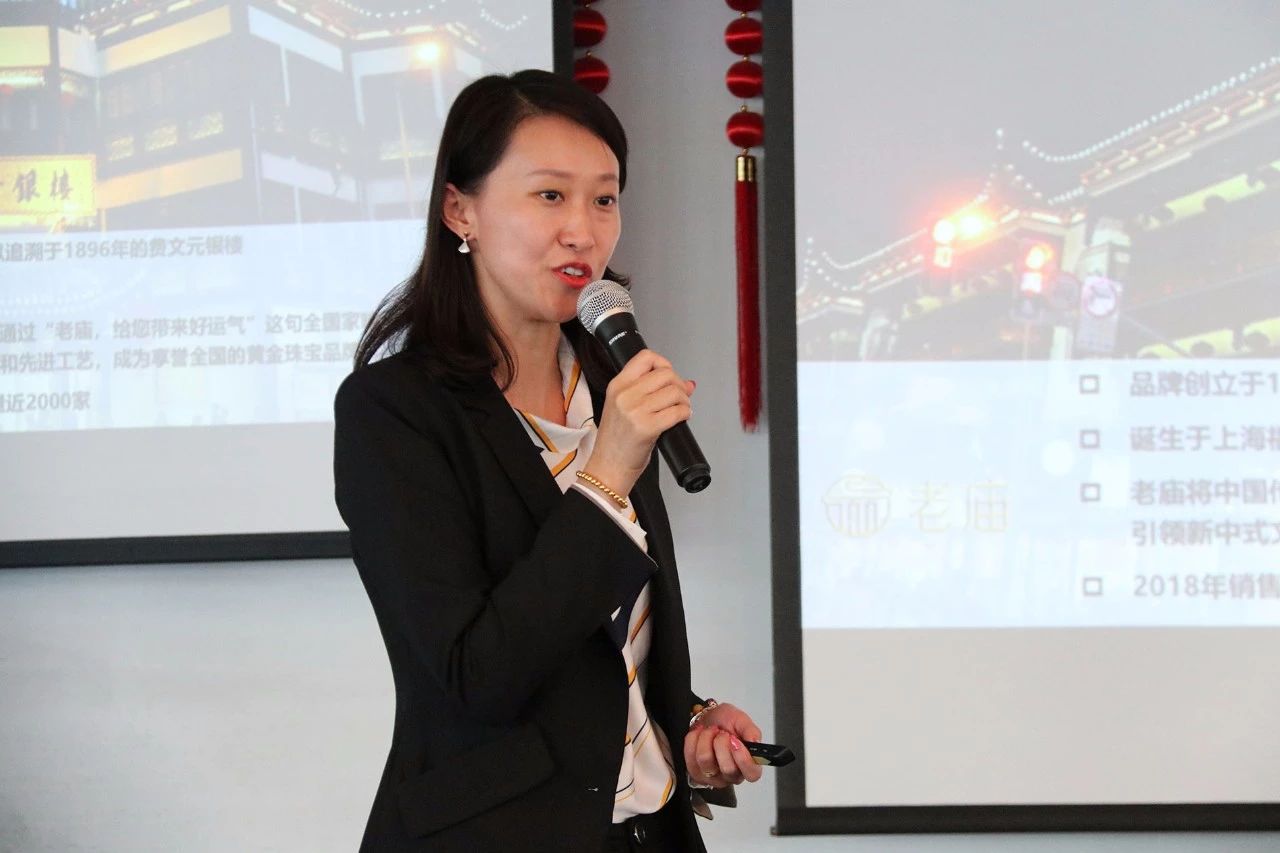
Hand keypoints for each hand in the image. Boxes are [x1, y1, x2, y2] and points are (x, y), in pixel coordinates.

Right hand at [582, 349, 694, 496]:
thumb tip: (686, 383)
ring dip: (684, 401)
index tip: (668, 377)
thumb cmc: (616, 441)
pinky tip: (681, 419)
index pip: (645, 357)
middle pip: (665, 374)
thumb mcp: (625, 408)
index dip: (664, 364)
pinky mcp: (647, 427)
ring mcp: (635, 410)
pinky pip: (677, 411)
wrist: (608, 467)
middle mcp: (625, 394)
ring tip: (681, 409)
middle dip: (679, 385)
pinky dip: (685, 414)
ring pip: (674, 391)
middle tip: (679, 398)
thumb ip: (651, 392)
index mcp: (617, 385)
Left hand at [683, 702, 763, 788]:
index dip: (744, 759)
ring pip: (706, 761)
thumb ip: (751, 730)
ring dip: (706, 738)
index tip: (735, 741)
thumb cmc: (726, 721)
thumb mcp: (741, 720)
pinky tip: (699, 734)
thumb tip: (754, 742)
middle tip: (722, 732)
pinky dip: (693, 740)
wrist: (707, 717)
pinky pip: (691, 757)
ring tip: (710, 731)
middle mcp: (732, 776)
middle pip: (728, 769)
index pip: (752, 774)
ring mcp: (713, 777)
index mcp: (748, 764)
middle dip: (721, 742)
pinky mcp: (695, 773)